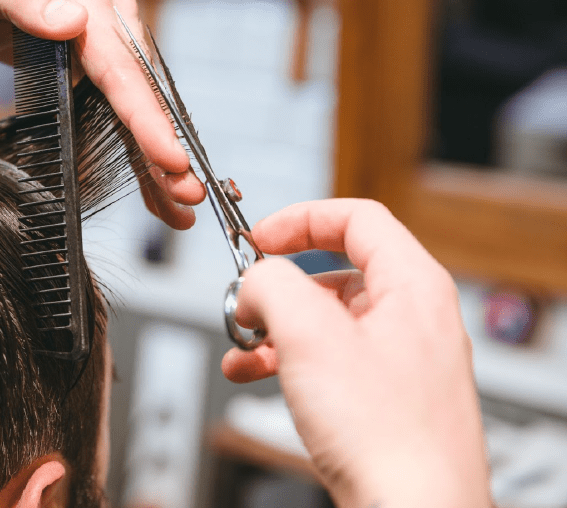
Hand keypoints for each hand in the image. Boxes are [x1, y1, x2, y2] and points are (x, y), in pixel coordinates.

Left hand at [0, 0, 204, 227]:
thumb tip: (74, 22)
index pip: (122, 64)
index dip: (146, 115)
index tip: (170, 156)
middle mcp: (107, 16)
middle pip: (142, 91)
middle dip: (165, 147)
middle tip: (188, 197)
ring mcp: (106, 42)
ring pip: (140, 106)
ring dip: (159, 158)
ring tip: (180, 207)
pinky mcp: (95, 65)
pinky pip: (122, 111)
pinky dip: (137, 150)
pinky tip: (153, 187)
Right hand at [221, 199, 490, 507]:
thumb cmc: (387, 437)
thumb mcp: (310, 337)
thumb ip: (272, 286)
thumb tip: (254, 282)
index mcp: (413, 286)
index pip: (356, 218)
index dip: (300, 219)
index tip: (259, 238)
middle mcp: (414, 318)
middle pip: (335, 272)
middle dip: (279, 287)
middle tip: (246, 302)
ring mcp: (402, 360)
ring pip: (327, 321)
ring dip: (276, 329)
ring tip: (242, 348)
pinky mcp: (386, 398)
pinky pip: (331, 360)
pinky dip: (290, 361)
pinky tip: (255, 375)